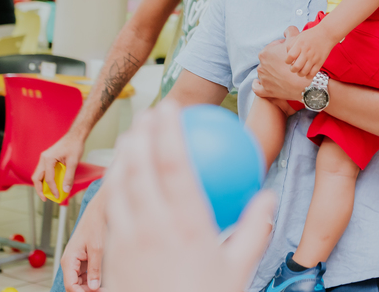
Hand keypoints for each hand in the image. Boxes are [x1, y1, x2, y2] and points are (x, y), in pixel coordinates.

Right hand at [32, 131, 85, 195]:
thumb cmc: (74, 146)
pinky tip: (52, 184)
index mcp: (48, 159)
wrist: (76, 135)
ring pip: (38, 174)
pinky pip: (43, 171)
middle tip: (45, 198)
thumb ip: (69, 177)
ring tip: (48, 193)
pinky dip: (45, 179)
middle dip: (40, 189)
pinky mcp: (47, 158)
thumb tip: (65, 190)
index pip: (48, 178)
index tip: (58, 196)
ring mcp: (44, 158)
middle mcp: (43, 158)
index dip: (52, 189)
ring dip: (41, 184)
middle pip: (36, 177)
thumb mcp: (73, 162)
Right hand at [61, 192, 105, 291]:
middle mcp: (70, 263)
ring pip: (82, 282)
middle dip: (88, 291)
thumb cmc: (96, 224)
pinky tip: (106, 281)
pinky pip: (87, 275)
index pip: (70, 286)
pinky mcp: (85, 260)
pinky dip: (95, 280)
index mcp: (69, 260)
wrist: (99, 210)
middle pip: (76, 286)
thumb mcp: (97, 248)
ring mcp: (77, 262)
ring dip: (92, 287)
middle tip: (106, 290)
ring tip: (108, 287)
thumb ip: (95, 269)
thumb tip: (94, 287)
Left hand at [105, 102, 274, 291]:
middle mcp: (151, 225)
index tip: (170, 108)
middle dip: (141, 133)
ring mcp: (126, 238)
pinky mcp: (111, 252)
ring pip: (118, 184)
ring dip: (124, 155)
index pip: (172, 163)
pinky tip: (120, 181)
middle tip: (148, 114)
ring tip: (132, 137)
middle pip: (139, 165)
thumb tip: (268, 199)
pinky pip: (110, 207)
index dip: (168, 130)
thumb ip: (254, 230)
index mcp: (185, 224)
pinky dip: (114, 185)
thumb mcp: (237, 271)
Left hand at [253, 27, 313, 99]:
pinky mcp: (265, 91)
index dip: (280, 49)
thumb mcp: (296, 40)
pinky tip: (261, 83)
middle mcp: (261, 66)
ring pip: (264, 74)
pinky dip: (258, 85)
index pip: (272, 49)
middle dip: (275, 62)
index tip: (287, 53)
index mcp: (265, 54)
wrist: (306, 82)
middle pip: (268, 62)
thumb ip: (290, 31)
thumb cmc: (300, 59)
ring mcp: (263, 79)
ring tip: (281, 73)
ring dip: (270, 73)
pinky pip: (257, 88)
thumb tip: (286, 31)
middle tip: (286, 64)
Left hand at [284, 26, 336, 76]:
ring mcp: (314, 58)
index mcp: (300, 45)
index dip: (287, 61)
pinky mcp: (320, 62)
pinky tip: (307, 72)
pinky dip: (308, 76)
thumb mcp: (298, 37)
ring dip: (299, 73)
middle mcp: (306, 52)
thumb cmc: (311, 35)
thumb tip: (288, 57)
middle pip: (296, 67)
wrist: (326, 34)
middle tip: (293, 67)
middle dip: (292, 69)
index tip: (289, 61)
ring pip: (303, 72)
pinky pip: (312, 74)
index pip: (289, 57)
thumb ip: (290, 46)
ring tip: (300, 70)